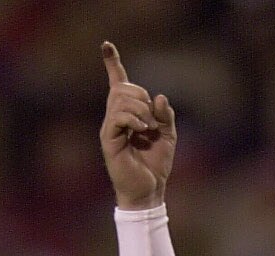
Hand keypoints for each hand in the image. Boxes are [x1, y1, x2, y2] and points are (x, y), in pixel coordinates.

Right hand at [100, 41, 175, 208]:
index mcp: (128, 113)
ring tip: (148, 128)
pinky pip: (118, 116)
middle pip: (123, 88)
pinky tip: (143, 130)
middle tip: (152, 120)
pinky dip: (134, 119)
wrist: (149, 190)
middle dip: (141, 97)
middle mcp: (115, 117)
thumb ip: (165, 115)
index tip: (106, 45)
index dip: (112, 63)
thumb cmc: (155, 165)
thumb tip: (158, 97)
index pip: (117, 83)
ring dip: (140, 109)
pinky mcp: (109, 139)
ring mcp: (110, 127)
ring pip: (120, 99)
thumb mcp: (167, 135)